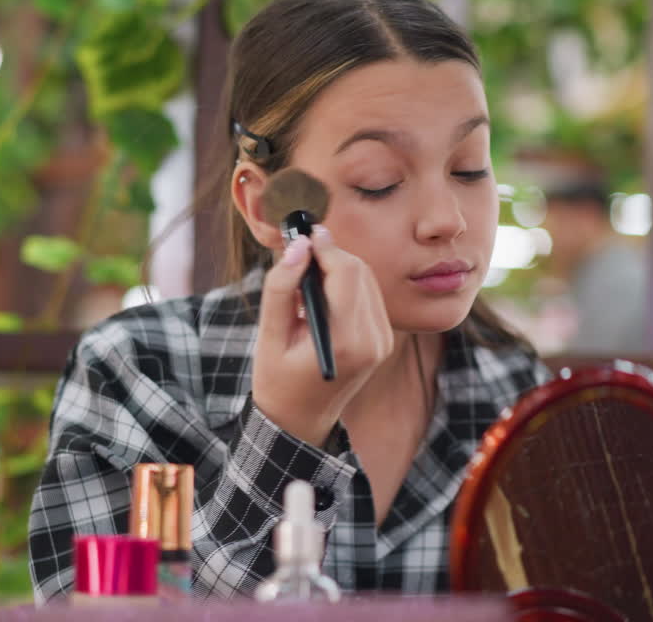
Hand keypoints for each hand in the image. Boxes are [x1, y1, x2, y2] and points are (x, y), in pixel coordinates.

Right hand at [251, 226, 393, 446]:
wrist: (300, 419)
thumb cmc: (277, 378)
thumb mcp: (269, 335)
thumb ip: (281, 288)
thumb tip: (298, 246)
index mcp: (346, 342)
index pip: (346, 272)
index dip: (324, 246)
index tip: (300, 234)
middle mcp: (373, 341)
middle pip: (359, 271)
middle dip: (328, 255)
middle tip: (296, 258)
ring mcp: (383, 341)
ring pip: (366, 278)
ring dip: (336, 269)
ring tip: (303, 287)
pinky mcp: (384, 339)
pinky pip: (368, 294)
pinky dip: (345, 285)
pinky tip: (319, 300)